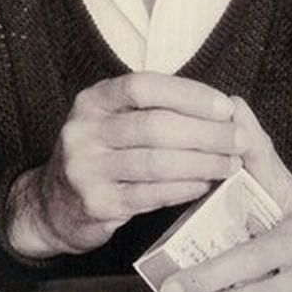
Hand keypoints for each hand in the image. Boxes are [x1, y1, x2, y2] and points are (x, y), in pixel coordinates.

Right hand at [5, 73, 241, 257]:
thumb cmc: (101, 154)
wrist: (52, 205)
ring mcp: (86, 169)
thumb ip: (154, 110)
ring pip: (156, 163)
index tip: (226, 106)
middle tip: (240, 140)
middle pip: (155, 126)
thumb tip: (222, 109)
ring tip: (230, 164)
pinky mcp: (96, 204)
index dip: (188, 94)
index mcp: (93, 100)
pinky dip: (183, 189)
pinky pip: (150, 195)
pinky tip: (205, 184)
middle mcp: (84, 130)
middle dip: (205, 133)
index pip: (144, 86)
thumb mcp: (113, 121)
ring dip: (202, 163)